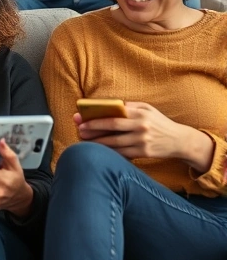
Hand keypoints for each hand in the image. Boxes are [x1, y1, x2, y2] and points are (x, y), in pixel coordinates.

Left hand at [77, 102, 214, 168]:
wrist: (180, 141)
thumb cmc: (159, 123)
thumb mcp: (148, 109)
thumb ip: (129, 106)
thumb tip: (107, 106)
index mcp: (140, 112)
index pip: (113, 114)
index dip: (95, 117)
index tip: (81, 118)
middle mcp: (141, 126)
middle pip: (112, 127)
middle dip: (93, 129)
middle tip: (79, 130)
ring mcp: (143, 140)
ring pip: (114, 143)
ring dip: (97, 143)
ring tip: (84, 141)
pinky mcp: (144, 153)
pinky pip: (122, 153)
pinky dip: (109, 152)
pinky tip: (99, 151)